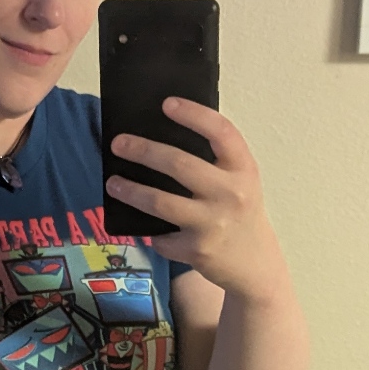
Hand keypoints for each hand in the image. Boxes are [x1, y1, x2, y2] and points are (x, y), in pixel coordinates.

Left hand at [107, 99, 287, 300]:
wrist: (256, 266)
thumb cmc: (239, 214)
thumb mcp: (240, 183)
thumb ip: (215, 163)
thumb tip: (160, 138)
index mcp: (244, 169)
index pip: (221, 132)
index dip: (194, 114)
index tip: (167, 103)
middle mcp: (232, 194)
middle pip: (179, 164)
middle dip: (143, 151)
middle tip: (118, 143)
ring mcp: (213, 223)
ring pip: (160, 202)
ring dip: (130, 190)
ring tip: (112, 182)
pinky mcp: (197, 250)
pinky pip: (161, 236)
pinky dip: (152, 233)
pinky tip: (147, 229)